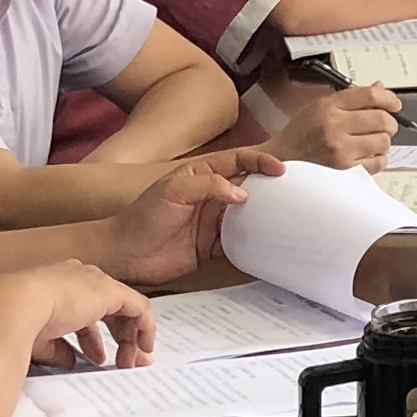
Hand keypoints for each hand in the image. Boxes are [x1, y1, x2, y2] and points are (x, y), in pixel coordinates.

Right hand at [0, 259, 157, 373]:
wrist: (16, 306)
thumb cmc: (16, 322)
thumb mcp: (38, 339)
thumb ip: (57, 348)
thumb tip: (70, 360)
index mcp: (57, 285)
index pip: (84, 309)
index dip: (92, 337)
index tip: (96, 358)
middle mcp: (78, 278)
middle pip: (108, 308)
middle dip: (118, 337)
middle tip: (123, 362)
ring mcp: (94, 282)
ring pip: (125, 309)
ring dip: (130, 338)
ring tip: (131, 363)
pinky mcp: (110, 291)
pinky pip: (138, 308)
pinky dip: (145, 327)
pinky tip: (145, 347)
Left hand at [98, 148, 275, 284]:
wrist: (126, 254)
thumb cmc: (143, 216)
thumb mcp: (174, 190)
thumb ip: (209, 185)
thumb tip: (242, 193)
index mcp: (201, 174)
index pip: (237, 161)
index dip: (259, 162)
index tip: (279, 169)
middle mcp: (209, 196)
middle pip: (247, 187)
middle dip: (268, 188)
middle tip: (290, 193)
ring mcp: (211, 221)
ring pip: (246, 215)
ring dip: (262, 217)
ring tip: (283, 219)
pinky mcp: (210, 246)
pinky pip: (237, 243)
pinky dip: (251, 243)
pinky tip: (264, 245)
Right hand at [275, 80, 402, 169]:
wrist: (281, 162)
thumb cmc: (300, 135)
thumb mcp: (319, 107)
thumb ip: (351, 98)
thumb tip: (380, 88)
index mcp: (328, 107)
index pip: (370, 96)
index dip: (389, 98)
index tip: (394, 104)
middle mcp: (335, 127)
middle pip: (382, 119)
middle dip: (389, 122)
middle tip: (384, 125)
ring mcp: (341, 151)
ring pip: (384, 141)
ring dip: (382, 141)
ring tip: (371, 142)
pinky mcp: (345, 171)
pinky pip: (378, 162)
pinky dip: (378, 159)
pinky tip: (367, 155)